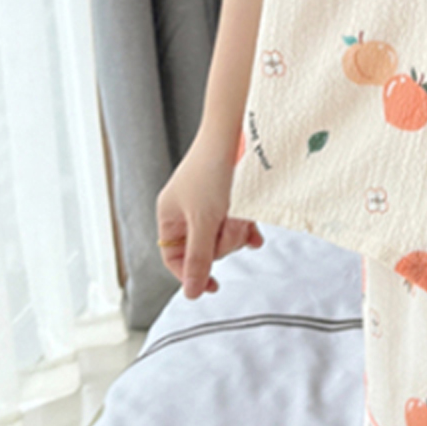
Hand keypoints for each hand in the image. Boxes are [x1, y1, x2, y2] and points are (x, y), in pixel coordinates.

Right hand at [156, 145, 264, 298]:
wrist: (237, 132)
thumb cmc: (213, 170)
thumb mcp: (205, 220)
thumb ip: (199, 258)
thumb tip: (191, 293)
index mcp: (170, 215)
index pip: (174, 258)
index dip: (191, 273)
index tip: (214, 286)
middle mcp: (187, 211)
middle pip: (204, 249)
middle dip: (222, 241)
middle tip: (230, 224)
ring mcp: (210, 204)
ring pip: (224, 237)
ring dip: (236, 230)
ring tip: (242, 214)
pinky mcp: (231, 197)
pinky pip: (238, 223)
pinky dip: (247, 227)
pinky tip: (257, 234)